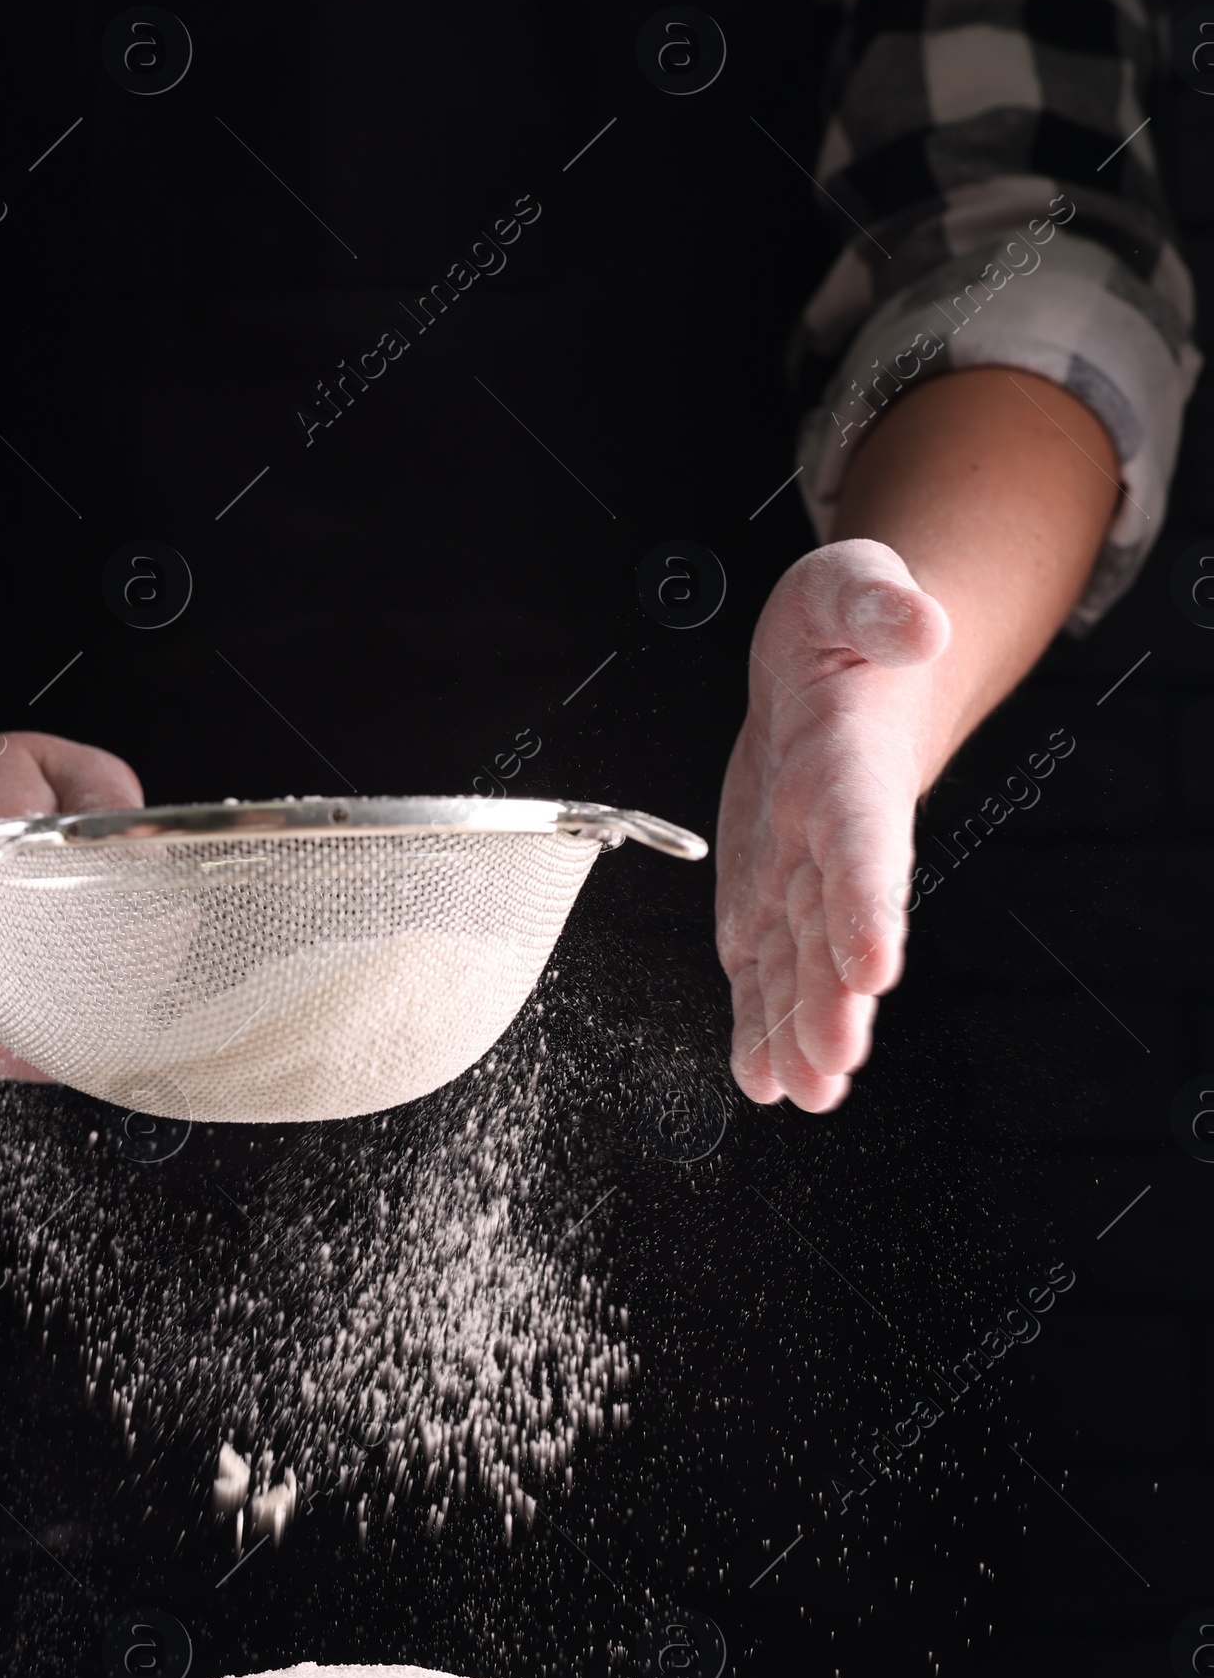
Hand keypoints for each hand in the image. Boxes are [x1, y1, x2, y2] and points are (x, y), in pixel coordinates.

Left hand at [714, 541, 949, 1112]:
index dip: (868, 902)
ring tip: (799, 1093)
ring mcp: (802, 875)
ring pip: (801, 963)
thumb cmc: (845, 632)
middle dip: (833, 998)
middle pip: (837, 927)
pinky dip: (760, 1023)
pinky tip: (761, 1079)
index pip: (866, 841)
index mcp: (854, 768)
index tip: (875, 965)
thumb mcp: (850, 584)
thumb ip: (877, 599)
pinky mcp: (766, 894)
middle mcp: (835, 838)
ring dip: (798, 1030)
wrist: (837, 675)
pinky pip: (762, 966)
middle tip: (831, 1064)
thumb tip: (917, 621)